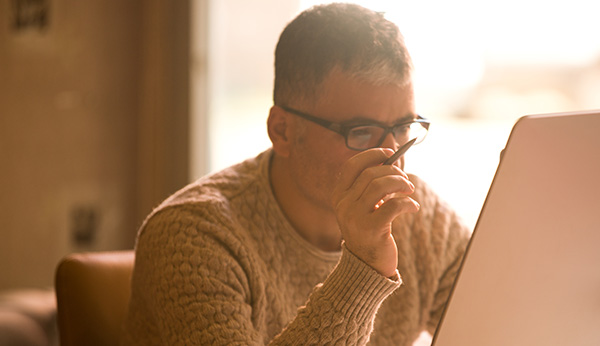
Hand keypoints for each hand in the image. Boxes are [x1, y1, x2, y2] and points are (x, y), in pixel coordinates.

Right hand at [331, 148, 419, 277]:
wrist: (367, 266)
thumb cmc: (370, 231)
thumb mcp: (364, 207)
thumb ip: (371, 186)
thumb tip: (392, 161)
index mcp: (338, 196)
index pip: (352, 166)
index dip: (372, 155)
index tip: (390, 153)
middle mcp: (343, 205)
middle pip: (370, 174)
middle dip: (393, 172)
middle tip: (406, 181)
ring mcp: (355, 217)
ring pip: (381, 186)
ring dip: (401, 184)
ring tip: (409, 191)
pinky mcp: (371, 229)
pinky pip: (394, 206)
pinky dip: (408, 203)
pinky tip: (413, 208)